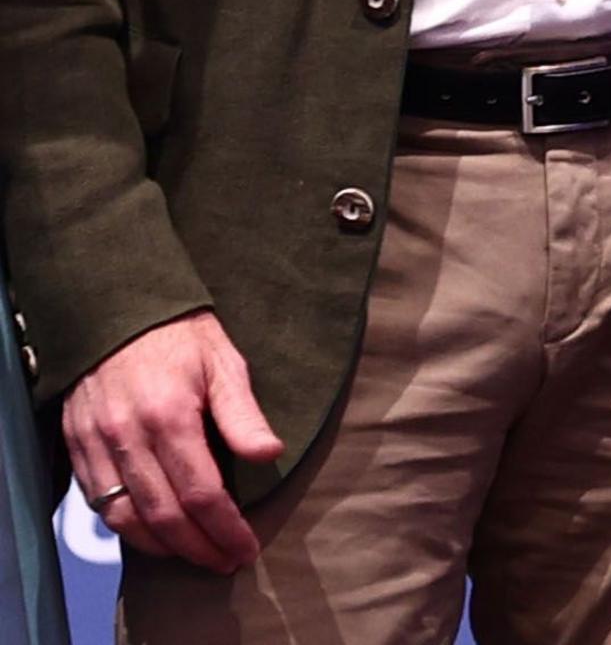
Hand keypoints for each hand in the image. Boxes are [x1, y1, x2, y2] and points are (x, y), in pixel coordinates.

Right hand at [62, 311, 279, 571]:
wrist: (117, 313)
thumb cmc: (179, 337)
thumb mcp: (224, 363)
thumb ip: (243, 414)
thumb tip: (269, 455)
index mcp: (169, 417)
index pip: (201, 493)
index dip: (225, 528)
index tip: (246, 547)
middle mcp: (128, 438)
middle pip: (164, 515)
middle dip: (198, 547)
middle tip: (226, 561)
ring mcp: (97, 446)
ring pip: (126, 518)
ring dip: (163, 547)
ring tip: (195, 555)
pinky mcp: (78, 448)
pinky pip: (98, 504)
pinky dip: (127, 528)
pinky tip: (154, 535)